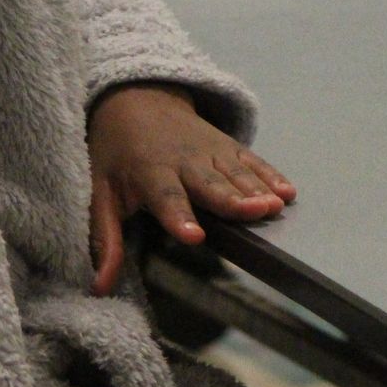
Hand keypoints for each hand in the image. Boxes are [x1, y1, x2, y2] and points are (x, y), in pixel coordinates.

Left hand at [86, 83, 296, 295]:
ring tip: (277, 205)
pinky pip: (252, 160)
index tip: (194, 236)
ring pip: (237, 172)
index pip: (166, 197)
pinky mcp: (228, 145)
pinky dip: (271, 174)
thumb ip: (104, 239)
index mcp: (149, 173)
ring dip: (258, 188)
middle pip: (212, 184)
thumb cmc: (116, 154)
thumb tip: (99, 287)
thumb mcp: (100, 193)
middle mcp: (184, 161)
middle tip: (257, 212)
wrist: (138, 100)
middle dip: (234, 199)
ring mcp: (211, 150)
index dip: (180, 216)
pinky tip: (288, 191)